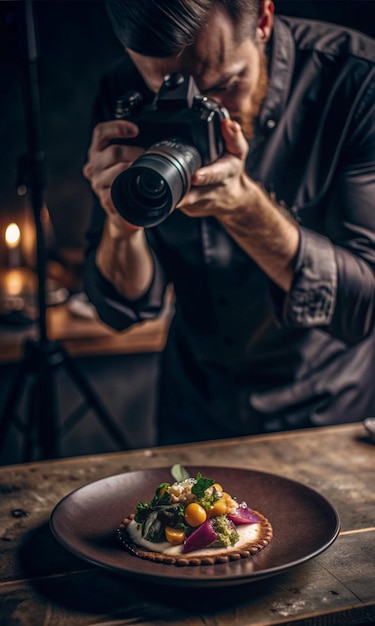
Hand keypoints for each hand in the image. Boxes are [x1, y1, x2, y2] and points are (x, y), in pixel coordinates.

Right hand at [83, 120, 143, 235]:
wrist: (124, 215)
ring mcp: (98, 183)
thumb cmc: (127, 185)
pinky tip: (135, 190)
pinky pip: (117, 191)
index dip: (116, 127)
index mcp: (98, 152)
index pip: (101, 132)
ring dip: (135, 170)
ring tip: (145, 173)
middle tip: (149, 160)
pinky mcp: (104, 199)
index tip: (135, 130)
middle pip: (114, 151)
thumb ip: (135, 151)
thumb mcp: (128, 164)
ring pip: (118, 170)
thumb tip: (162, 145)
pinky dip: (129, 189)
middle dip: (135, 153)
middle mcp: (94, 166)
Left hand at [177, 118, 249, 218]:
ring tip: (164, 181)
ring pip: (182, 199)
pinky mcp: (190, 210)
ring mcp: (200, 204)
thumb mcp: (239, 152)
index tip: (196, 176)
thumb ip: (233, 137)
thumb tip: (227, 123)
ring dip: (173, 191)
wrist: (232, 198)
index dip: (205, 175)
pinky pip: (177, 201)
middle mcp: (212, 191)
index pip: (215, 175)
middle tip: (169, 183)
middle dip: (182, 190)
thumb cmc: (232, 172)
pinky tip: (169, 185)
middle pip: (194, 193)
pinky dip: (171, 194)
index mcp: (224, 174)